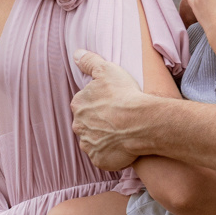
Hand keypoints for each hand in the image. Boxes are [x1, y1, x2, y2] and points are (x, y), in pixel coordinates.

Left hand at [70, 50, 157, 171]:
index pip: (85, 104)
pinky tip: (123, 147)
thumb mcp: (107, 69)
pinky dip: (111, 154)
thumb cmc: (124, 94)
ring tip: (122, 133)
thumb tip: (76, 54)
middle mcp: (78, 126)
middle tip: (118, 119)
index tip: (113, 104)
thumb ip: (89, 61)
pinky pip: (103, 158)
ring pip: (94, 141)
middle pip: (87, 124)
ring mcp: (88, 145)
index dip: (99, 104)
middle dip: (99, 122)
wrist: (140, 122)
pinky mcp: (99, 160)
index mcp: (78, 104)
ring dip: (104, 138)